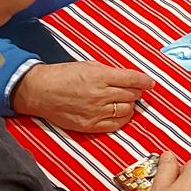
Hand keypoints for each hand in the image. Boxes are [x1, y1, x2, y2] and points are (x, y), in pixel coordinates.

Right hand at [11, 61, 153, 132]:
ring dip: (131, 105)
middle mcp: (100, 95)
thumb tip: (129, 79)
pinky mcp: (88, 125)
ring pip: (126, 110)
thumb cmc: (64, 75)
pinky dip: (123, 119)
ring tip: (127, 100)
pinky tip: (121, 113)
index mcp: (101, 76)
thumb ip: (111, 73)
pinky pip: (114, 125)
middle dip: (138, 92)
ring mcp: (95, 112)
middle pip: (132, 95)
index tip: (150, 83)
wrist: (40, 91)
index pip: (133, 79)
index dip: (145, 81)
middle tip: (136, 90)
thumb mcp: (90, 65)